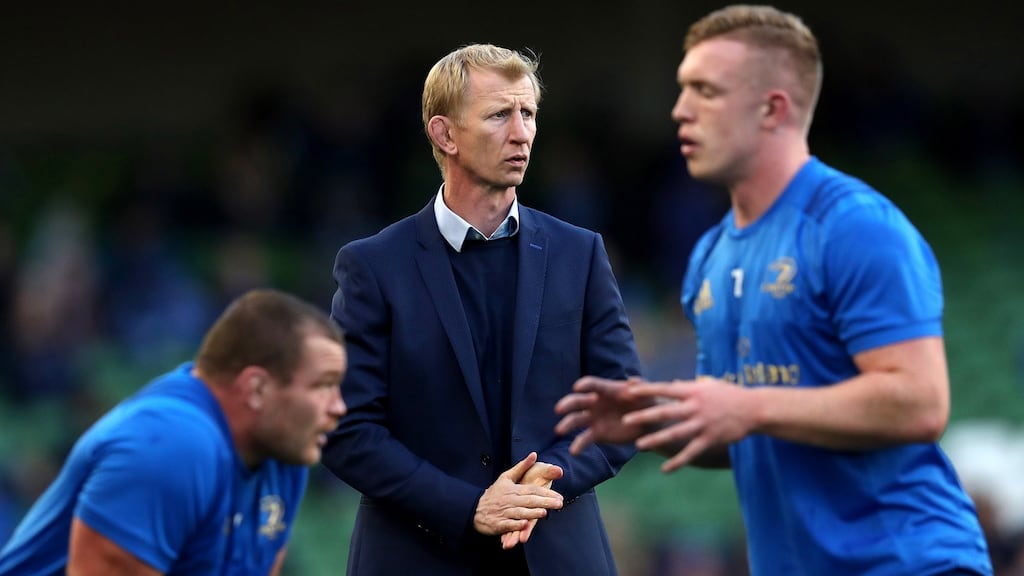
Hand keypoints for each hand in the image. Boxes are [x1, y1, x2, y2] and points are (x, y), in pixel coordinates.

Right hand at [474, 452, 562, 536]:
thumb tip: (534, 454)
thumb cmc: (494, 493)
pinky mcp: (498, 524)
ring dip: (532, 513)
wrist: (475, 508)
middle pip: (529, 501)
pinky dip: (516, 525)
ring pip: (520, 512)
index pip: (532, 490)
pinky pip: (508, 525)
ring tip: (544, 513)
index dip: (546, 493)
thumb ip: (521, 467)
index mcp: (513, 489)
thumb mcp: (506, 477)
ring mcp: (504, 512)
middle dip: (545, 503)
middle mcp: (510, 500)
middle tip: (559, 504)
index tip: (559, 496)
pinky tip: (524, 525)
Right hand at [554, 376, 654, 454]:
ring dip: (567, 424)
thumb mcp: (646, 393)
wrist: (650, 423)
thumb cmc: (648, 402)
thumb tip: (634, 381)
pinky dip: (578, 445)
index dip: (584, 385)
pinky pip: (584, 439)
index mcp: (606, 390)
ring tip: (560, 430)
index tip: (577, 387)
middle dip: (568, 404)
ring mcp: (594, 418)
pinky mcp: (597, 434)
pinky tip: (573, 452)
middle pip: (578, 401)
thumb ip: (639, 387)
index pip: (592, 385)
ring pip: (576, 420)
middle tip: (559, 409)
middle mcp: (595, 403)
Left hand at [625, 378, 751, 471]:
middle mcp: (695, 407)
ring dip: (656, 440)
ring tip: (638, 445)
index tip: (628, 391)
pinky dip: (678, 462)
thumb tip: (670, 384)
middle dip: (644, 416)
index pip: (664, 389)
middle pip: (665, 412)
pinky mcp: (711, 439)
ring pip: (675, 433)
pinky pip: (691, 452)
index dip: (646, 390)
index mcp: (693, 391)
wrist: (754, 408)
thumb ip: (688, 386)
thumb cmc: (729, 394)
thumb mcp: (708, 385)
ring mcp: (703, 424)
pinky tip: (665, 470)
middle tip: (625, 420)